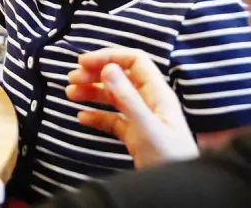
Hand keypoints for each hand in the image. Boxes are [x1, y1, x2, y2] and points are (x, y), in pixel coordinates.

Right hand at [66, 48, 197, 168]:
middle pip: (120, 77)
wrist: (180, 194)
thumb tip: (107, 68)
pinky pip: (112, 119)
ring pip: (113, 97)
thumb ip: (127, 98)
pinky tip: (82, 118)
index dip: (108, 56)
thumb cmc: (169, 159)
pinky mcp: (135, 136)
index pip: (134, 61)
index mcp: (158, 94)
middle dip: (94, 74)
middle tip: (71, 79)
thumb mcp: (146, 128)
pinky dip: (96, 116)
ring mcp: (142, 119)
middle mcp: (150, 102)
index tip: (82, 63)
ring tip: (70, 94)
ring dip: (91, 92)